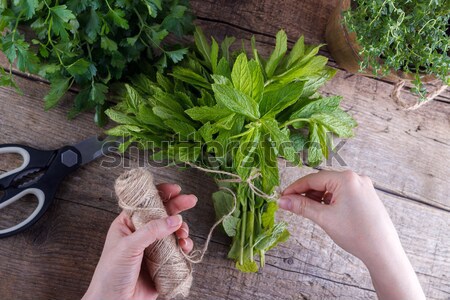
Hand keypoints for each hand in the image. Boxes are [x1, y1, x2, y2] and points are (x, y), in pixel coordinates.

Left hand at [82, 183, 196, 299]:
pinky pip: (177, 250)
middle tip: (191, 200)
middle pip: (163, 214)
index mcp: (128, 224)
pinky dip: (184, 246)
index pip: (146, 203)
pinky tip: (185, 247)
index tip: (176, 189)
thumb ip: (151, 231)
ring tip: (184, 235)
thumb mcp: (128, 247)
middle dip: (178, 207)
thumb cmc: (110, 275)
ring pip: (173, 231)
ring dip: (182, 230)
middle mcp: (141, 234)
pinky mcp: (162, 262)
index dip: (161, 194)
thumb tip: (174, 219)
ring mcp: (153, 248)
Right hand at [278, 170, 424, 299]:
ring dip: (317, 198)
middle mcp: (356, 178)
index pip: (313, 179)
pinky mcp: (366, 196)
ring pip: (332, 188)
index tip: (282, 197)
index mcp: (346, 179)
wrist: (383, 251)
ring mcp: (362, 187)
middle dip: (306, 193)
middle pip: (322, 182)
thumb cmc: (356, 234)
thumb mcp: (324, 218)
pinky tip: (324, 212)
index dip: (295, 188)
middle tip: (292, 206)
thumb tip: (283, 201)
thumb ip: (302, 207)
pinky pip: (342, 193)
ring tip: (308, 212)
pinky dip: (330, 201)